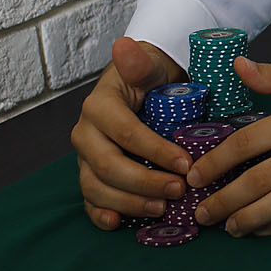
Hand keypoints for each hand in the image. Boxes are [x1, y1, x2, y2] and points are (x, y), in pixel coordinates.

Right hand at [72, 37, 193, 229]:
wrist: (141, 89)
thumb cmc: (149, 78)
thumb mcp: (149, 66)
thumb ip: (138, 62)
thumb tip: (125, 46)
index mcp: (99, 106)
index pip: (124, 133)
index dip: (154, 150)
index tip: (186, 163)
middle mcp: (86, 134)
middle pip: (108, 165)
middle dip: (144, 182)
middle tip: (178, 190)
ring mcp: (85, 158)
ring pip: (97, 187)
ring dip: (128, 203)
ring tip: (162, 209)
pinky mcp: (90, 175)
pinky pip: (90, 200)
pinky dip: (101, 214)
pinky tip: (117, 223)